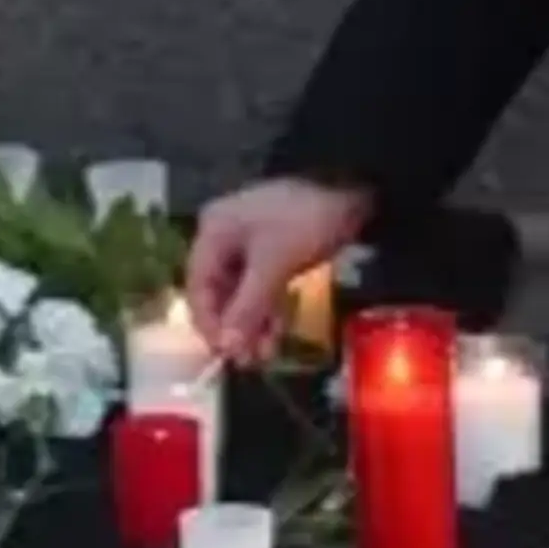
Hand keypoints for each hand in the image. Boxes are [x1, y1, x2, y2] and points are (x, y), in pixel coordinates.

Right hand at [186, 175, 372, 370]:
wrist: (350, 186)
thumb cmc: (303, 220)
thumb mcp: (273, 266)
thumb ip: (248, 309)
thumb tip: (226, 350)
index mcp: (214, 233)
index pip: (198, 287)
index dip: (209, 324)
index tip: (225, 354)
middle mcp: (224, 238)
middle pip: (219, 293)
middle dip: (234, 328)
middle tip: (249, 361)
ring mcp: (250, 245)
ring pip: (242, 294)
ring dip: (252, 324)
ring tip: (266, 355)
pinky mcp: (273, 252)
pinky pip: (261, 287)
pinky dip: (267, 310)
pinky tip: (275, 335)